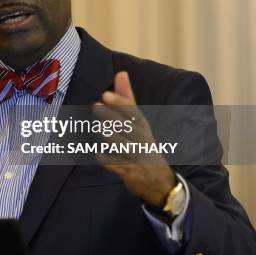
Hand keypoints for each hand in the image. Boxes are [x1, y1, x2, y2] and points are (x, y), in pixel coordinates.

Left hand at [93, 72, 175, 206]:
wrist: (159, 181)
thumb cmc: (142, 145)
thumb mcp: (138, 122)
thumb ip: (127, 99)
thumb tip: (121, 73)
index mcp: (141, 127)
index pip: (132, 112)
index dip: (120, 103)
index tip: (106, 94)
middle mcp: (141, 140)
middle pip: (128, 127)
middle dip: (113, 117)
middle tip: (97, 106)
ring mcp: (137, 157)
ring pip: (124, 146)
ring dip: (113, 138)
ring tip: (101, 128)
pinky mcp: (131, 173)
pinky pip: (120, 167)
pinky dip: (110, 162)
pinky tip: (99, 156)